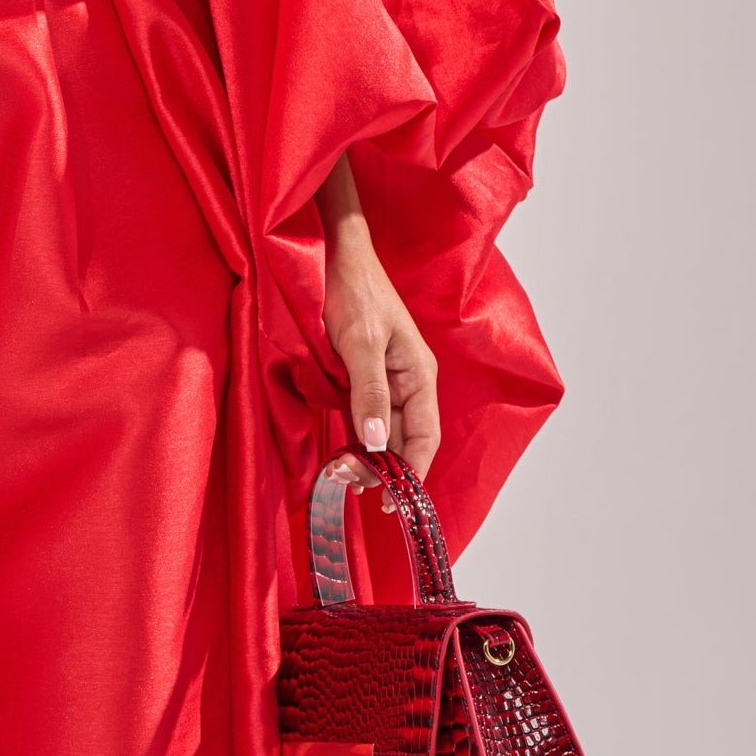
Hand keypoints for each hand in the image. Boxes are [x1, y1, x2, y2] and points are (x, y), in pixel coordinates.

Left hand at [320, 212, 439, 476]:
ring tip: (342, 476)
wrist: (332, 255)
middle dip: (382, 468)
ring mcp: (383, 380)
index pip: (424, 437)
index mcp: (419, 374)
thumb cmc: (353, 290)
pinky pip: (364, 417)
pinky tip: (342, 453)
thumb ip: (369, 394)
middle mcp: (406, 382)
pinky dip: (355, 438)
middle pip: (402, 440)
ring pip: (381, 432)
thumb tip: (378, 445)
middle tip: (350, 485)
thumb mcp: (361, 343)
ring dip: (366, 456)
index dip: (412, 472)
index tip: (393, 501)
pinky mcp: (360, 375)